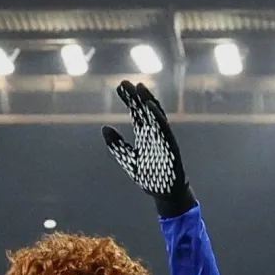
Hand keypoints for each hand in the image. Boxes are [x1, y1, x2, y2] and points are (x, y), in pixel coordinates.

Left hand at [101, 80, 195, 216]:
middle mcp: (154, 132)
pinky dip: (158, 118)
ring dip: (148, 102)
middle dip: (136, 96)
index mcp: (144, 133)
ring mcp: (162, 138)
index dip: (129, 99)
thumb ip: (116, 144)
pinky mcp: (169, 147)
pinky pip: (164, 130)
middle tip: (127, 82)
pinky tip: (150, 108)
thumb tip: (104, 127)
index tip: (120, 86)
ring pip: (155, 116)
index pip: (136, 111)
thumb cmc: (148, 174)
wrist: (163, 192)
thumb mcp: (126, 158)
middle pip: (145, 110)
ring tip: (139, 88)